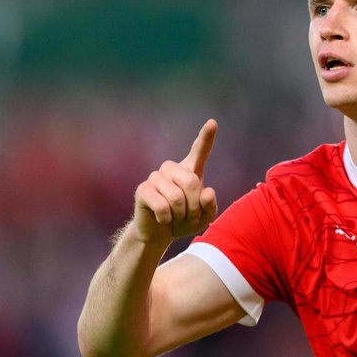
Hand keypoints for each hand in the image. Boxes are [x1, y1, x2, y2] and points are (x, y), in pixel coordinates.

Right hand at [131, 119, 218, 244]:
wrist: (158, 233)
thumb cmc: (183, 221)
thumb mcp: (203, 218)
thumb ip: (210, 206)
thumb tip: (207, 191)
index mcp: (190, 170)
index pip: (200, 151)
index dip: (206, 137)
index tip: (212, 122)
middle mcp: (172, 169)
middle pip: (192, 183)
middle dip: (194, 207)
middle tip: (188, 217)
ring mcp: (156, 177)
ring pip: (176, 197)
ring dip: (180, 215)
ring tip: (175, 218)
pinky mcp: (143, 189)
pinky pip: (162, 206)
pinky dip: (166, 218)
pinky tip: (162, 219)